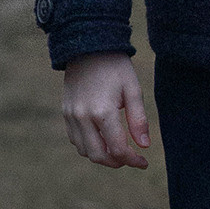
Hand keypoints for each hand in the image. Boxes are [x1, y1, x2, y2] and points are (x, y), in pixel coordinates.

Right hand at [61, 54, 152, 169]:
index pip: (118, 149)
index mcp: (102, 112)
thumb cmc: (115, 66)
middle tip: (131, 159)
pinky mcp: (65, 112)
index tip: (144, 162)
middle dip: (117, 162)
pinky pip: (75, 139)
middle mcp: (82, 117)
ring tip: (118, 149)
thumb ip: (138, 120)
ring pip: (84, 151)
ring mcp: (71, 116)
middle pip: (98, 156)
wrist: (88, 46)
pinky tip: (102, 139)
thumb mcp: (133, 90)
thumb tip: (144, 146)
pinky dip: (89, 146)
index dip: (132, 160)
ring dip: (102, 156)